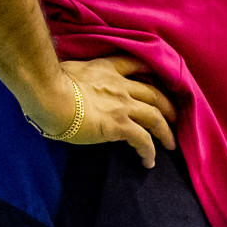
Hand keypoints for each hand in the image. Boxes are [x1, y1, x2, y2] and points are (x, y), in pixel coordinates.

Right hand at [24, 56, 177, 167]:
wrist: (51, 96)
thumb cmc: (52, 83)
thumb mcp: (70, 70)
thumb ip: (77, 75)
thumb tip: (68, 82)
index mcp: (106, 68)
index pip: (135, 64)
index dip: (149, 72)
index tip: (157, 80)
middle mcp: (120, 85)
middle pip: (153, 93)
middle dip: (167, 105)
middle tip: (174, 116)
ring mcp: (122, 105)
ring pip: (155, 116)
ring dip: (166, 131)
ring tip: (171, 144)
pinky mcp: (120, 125)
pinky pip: (143, 140)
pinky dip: (150, 151)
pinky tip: (149, 162)